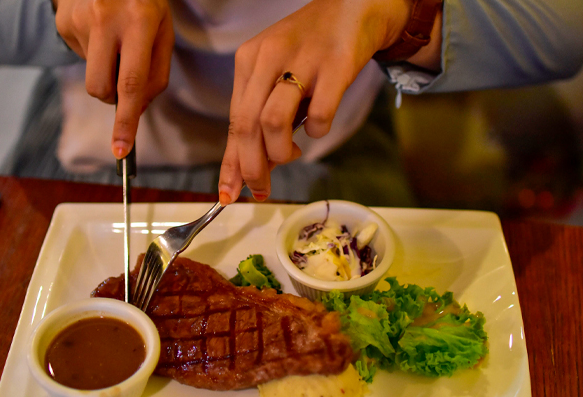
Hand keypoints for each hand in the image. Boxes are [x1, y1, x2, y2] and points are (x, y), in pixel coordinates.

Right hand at [54, 0, 174, 158]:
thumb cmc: (146, 4)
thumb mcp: (164, 33)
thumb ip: (156, 75)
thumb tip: (137, 110)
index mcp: (139, 22)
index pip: (131, 84)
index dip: (126, 121)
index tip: (121, 149)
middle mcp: (105, 20)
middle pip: (102, 89)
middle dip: (114, 99)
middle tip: (126, 77)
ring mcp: (79, 20)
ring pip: (92, 78)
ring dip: (106, 75)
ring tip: (116, 45)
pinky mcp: (63, 23)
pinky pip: (81, 60)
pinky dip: (95, 56)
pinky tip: (102, 34)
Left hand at [217, 0, 412, 204]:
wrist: (352, 8)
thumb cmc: (309, 50)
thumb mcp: (275, 76)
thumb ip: (261, 117)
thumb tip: (255, 167)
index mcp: (248, 61)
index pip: (233, 121)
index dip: (231, 163)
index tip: (230, 193)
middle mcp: (269, 58)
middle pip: (246, 125)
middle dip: (251, 167)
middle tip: (261, 188)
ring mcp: (302, 61)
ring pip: (273, 121)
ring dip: (280, 152)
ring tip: (292, 153)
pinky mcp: (335, 65)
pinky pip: (320, 114)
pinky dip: (317, 132)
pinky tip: (317, 128)